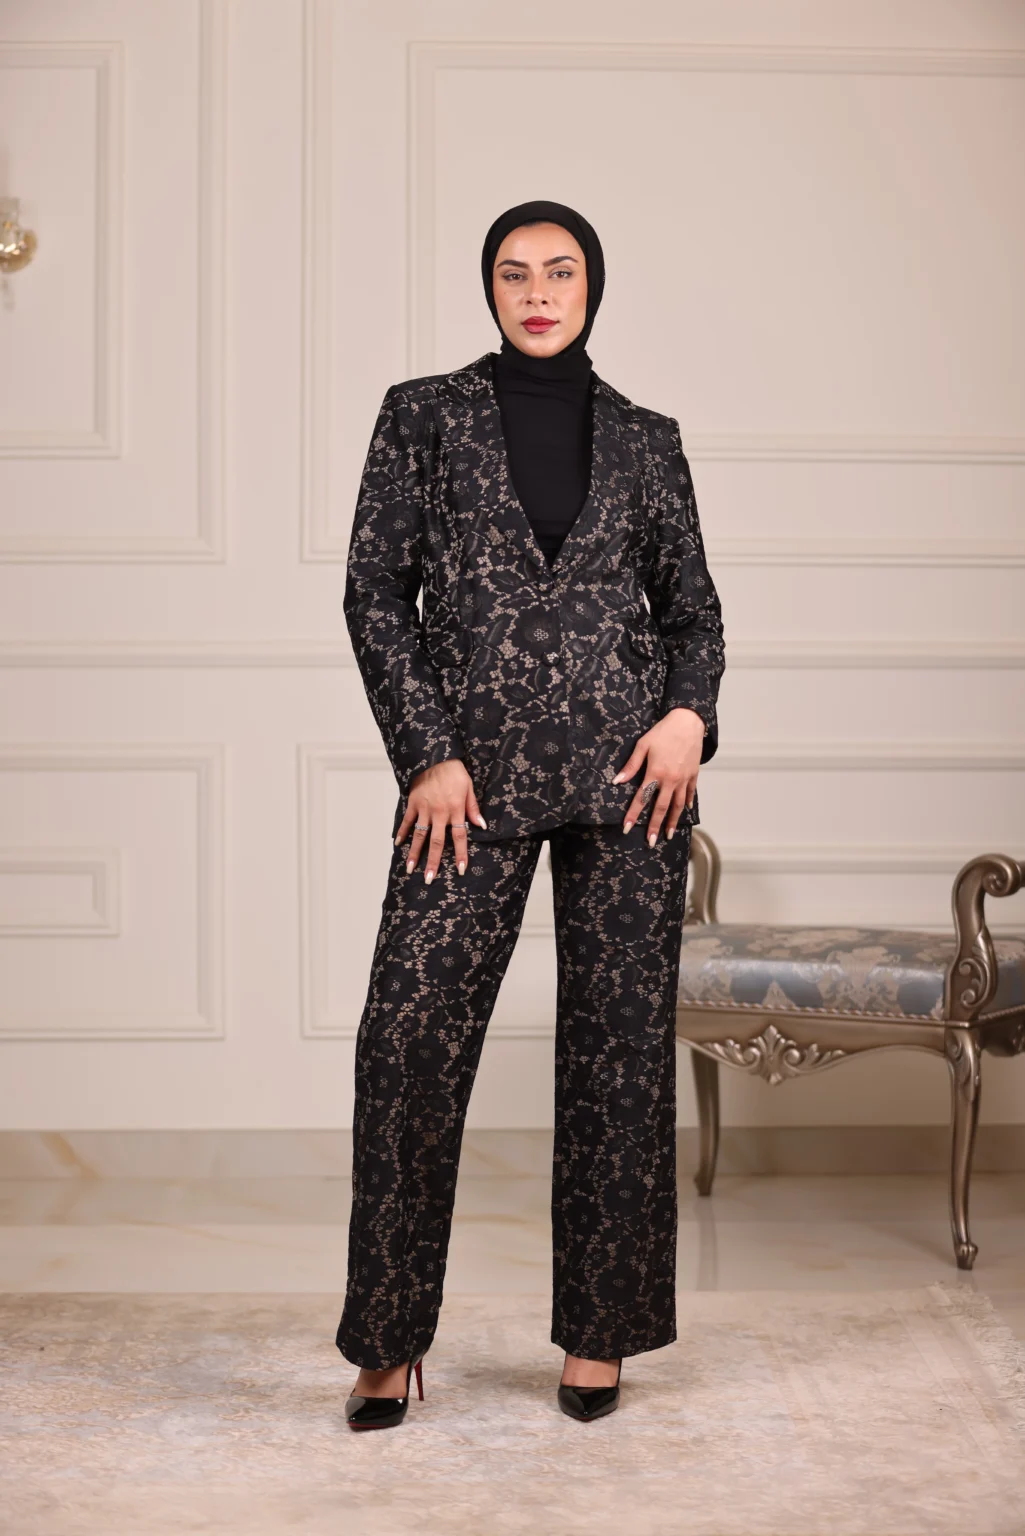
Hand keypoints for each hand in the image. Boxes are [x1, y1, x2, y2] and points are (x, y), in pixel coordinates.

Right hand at [395, 758, 486, 881]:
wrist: (436, 755)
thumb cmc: (455, 771)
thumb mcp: (469, 787)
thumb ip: (473, 808)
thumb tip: (481, 826)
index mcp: (456, 809)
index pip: (459, 836)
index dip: (460, 854)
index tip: (459, 870)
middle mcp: (440, 812)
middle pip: (436, 842)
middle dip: (433, 862)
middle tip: (429, 879)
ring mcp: (425, 808)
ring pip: (420, 835)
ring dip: (414, 853)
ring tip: (410, 869)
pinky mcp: (413, 802)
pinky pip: (407, 820)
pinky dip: (402, 832)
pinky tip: (398, 844)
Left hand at [613, 707, 705, 843]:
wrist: (688, 721)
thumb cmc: (663, 732)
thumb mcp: (643, 745)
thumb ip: (631, 766)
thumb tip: (617, 781)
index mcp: (656, 773)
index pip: (642, 799)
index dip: (633, 814)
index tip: (627, 828)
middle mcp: (671, 779)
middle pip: (662, 808)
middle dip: (655, 827)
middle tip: (651, 842)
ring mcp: (684, 778)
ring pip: (678, 805)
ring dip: (673, 821)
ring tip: (669, 835)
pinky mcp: (693, 774)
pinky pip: (690, 793)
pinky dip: (687, 803)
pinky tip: (685, 811)